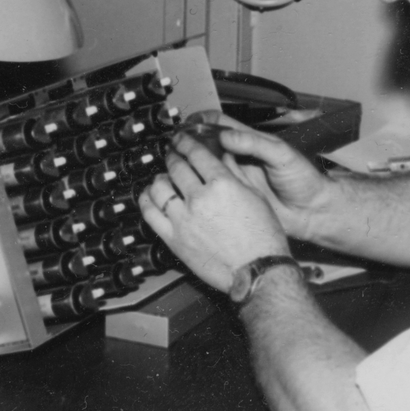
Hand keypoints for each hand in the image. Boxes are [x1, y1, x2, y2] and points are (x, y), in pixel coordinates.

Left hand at [139, 131, 288, 294]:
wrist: (257, 270)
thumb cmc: (262, 237)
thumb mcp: (255, 197)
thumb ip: (235, 173)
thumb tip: (223, 156)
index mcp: (222, 184)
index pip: (196, 153)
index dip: (186, 143)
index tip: (182, 140)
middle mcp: (200, 198)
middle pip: (177, 167)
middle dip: (174, 156)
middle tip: (173, 154)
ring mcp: (183, 219)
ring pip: (160, 187)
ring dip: (160, 177)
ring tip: (163, 177)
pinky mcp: (173, 238)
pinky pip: (150, 213)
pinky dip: (147, 200)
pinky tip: (150, 196)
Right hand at [182, 111, 335, 242]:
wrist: (313, 212)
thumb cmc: (305, 180)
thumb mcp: (282, 155)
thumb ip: (256, 144)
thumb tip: (227, 137)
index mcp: (250, 142)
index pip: (219, 124)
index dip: (201, 121)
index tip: (186, 125)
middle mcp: (239, 158)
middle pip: (207, 144)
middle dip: (188, 143)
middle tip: (172, 147)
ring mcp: (236, 178)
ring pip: (206, 167)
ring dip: (190, 165)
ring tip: (174, 166)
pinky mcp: (234, 197)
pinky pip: (213, 189)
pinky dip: (199, 187)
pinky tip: (188, 189)